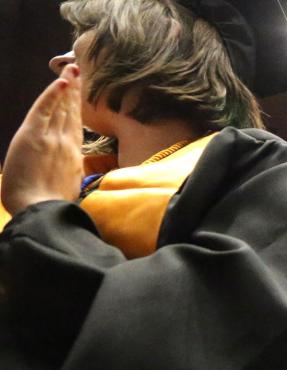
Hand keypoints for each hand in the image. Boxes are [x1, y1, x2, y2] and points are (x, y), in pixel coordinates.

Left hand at [1, 64, 82, 215]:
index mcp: (74, 160)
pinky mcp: (35, 135)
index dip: (78, 111)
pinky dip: (54, 94)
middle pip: (72, 113)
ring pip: (62, 107)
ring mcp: (53, 138)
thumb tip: (70, 177)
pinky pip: (46, 108)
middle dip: (75, 92)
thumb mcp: (67, 193)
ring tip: (72, 69)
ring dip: (67, 86)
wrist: (42, 211)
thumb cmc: (52, 209)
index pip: (76, 129)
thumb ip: (69, 179)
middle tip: (79, 72)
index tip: (80, 97)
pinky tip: (61, 81)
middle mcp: (68, 145)